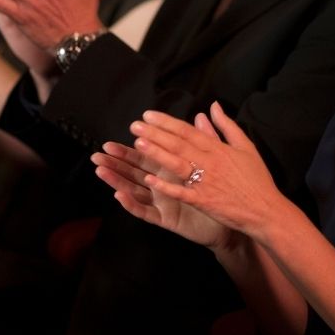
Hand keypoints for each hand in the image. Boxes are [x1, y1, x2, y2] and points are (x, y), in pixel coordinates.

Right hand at [93, 114, 240, 251]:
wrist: (234, 219)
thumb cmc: (222, 192)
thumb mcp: (215, 162)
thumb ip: (207, 139)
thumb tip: (202, 115)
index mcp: (172, 170)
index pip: (148, 155)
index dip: (132, 146)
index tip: (118, 136)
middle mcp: (163, 186)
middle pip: (135, 171)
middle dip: (117, 161)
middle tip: (100, 152)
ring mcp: (162, 202)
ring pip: (134, 189)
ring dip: (117, 179)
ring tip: (101, 170)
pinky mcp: (166, 219)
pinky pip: (145, 211)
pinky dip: (132, 203)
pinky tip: (120, 194)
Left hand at [128, 102, 286, 241]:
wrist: (266, 210)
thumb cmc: (257, 179)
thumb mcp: (246, 147)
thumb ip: (227, 126)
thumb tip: (213, 106)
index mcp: (218, 149)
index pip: (188, 131)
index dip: (167, 122)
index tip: (148, 115)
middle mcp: (210, 163)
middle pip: (178, 144)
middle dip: (155, 134)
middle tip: (134, 125)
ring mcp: (206, 182)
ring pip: (177, 164)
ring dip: (157, 153)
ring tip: (138, 144)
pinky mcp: (204, 201)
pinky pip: (181, 192)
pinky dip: (166, 185)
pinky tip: (150, 179)